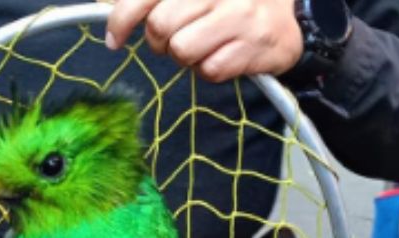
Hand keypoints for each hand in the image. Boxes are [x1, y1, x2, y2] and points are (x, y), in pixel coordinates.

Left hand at [106, 0, 302, 83]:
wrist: (288, 15)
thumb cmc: (229, 3)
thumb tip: (110, 9)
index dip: (121, 19)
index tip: (114, 39)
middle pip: (161, 27)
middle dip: (160, 42)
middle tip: (174, 42)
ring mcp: (240, 16)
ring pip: (183, 51)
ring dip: (186, 58)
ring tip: (201, 49)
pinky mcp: (256, 45)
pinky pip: (210, 71)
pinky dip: (210, 70)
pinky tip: (223, 57)